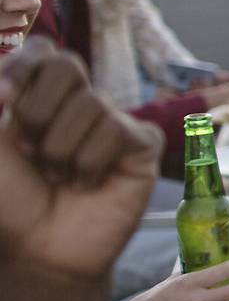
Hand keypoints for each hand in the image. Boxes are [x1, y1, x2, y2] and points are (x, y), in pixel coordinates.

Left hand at [0, 38, 160, 278]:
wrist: (38, 249)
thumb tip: (7, 86)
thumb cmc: (10, 200)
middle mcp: (77, 102)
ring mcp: (112, 121)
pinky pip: (117, 131)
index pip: (42, 51)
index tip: (3, 98)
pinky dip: (90, 162)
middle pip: (67, 65)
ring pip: (90, 104)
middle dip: (37, 111)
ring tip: (59, 177)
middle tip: (28, 149)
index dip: (23, 66)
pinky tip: (88, 184)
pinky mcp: (141, 145)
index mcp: (39, 94)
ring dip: (59, 151)